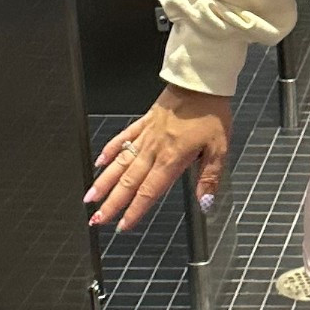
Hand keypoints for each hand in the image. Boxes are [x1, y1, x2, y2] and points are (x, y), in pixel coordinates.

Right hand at [85, 85, 231, 233]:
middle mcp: (154, 149)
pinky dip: (109, 150)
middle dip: (112, 203)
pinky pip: (122, 137)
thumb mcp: (219, 148)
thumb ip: (209, 177)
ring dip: (104, 182)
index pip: (149, 192)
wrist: (200, 82)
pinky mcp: (143, 121)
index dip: (135, 211)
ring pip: (120, 163)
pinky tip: (99, 162)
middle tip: (97, 219)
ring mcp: (146, 135)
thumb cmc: (211, 114)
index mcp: (172, 158)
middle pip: (129, 182)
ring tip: (90, 198)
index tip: (122, 226)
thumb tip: (206, 202)